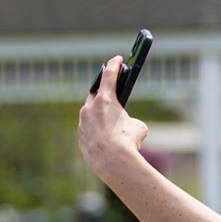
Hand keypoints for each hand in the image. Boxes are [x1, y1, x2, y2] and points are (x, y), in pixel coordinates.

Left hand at [77, 58, 150, 178]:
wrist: (114, 162)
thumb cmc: (128, 141)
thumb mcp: (139, 126)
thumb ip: (130, 120)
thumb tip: (125, 126)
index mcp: (105, 100)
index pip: (109, 76)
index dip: (114, 65)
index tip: (117, 59)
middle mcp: (90, 108)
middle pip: (95, 95)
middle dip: (102, 94)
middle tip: (110, 95)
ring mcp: (82, 123)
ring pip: (89, 114)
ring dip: (98, 115)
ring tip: (109, 122)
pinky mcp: (81, 137)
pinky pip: (88, 130)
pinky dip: (95, 131)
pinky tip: (103, 138)